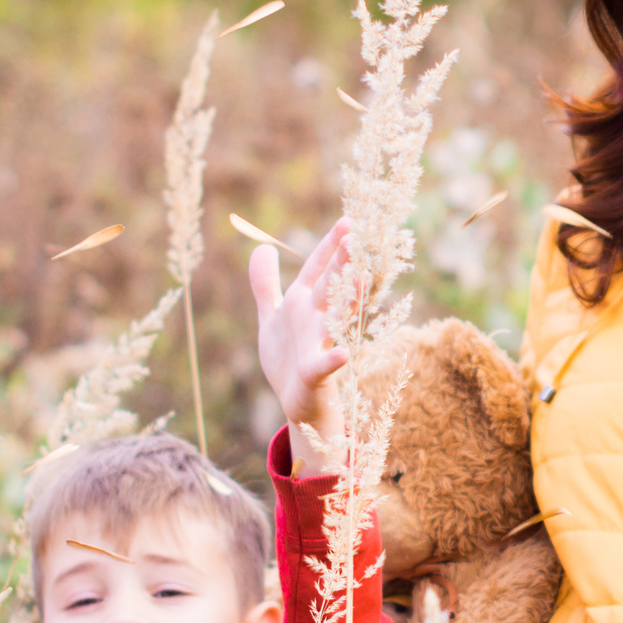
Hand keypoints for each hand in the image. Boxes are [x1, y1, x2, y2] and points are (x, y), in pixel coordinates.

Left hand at [250, 220, 354, 472]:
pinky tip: (342, 354)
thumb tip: (262, 246)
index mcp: (302, 303)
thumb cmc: (287, 356)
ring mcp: (317, 344)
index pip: (316, 268)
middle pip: (328, 286)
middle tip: (356, 237)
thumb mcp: (272, 315)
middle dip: (340, 263)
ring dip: (347, 300)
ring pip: (334, 318)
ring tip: (360, 280)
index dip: (329, 246)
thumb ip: (266, 283)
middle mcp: (313, 319)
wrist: (294, 400)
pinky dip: (332, 359)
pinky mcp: (314, 372)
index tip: (347, 222)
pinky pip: (324, 364)